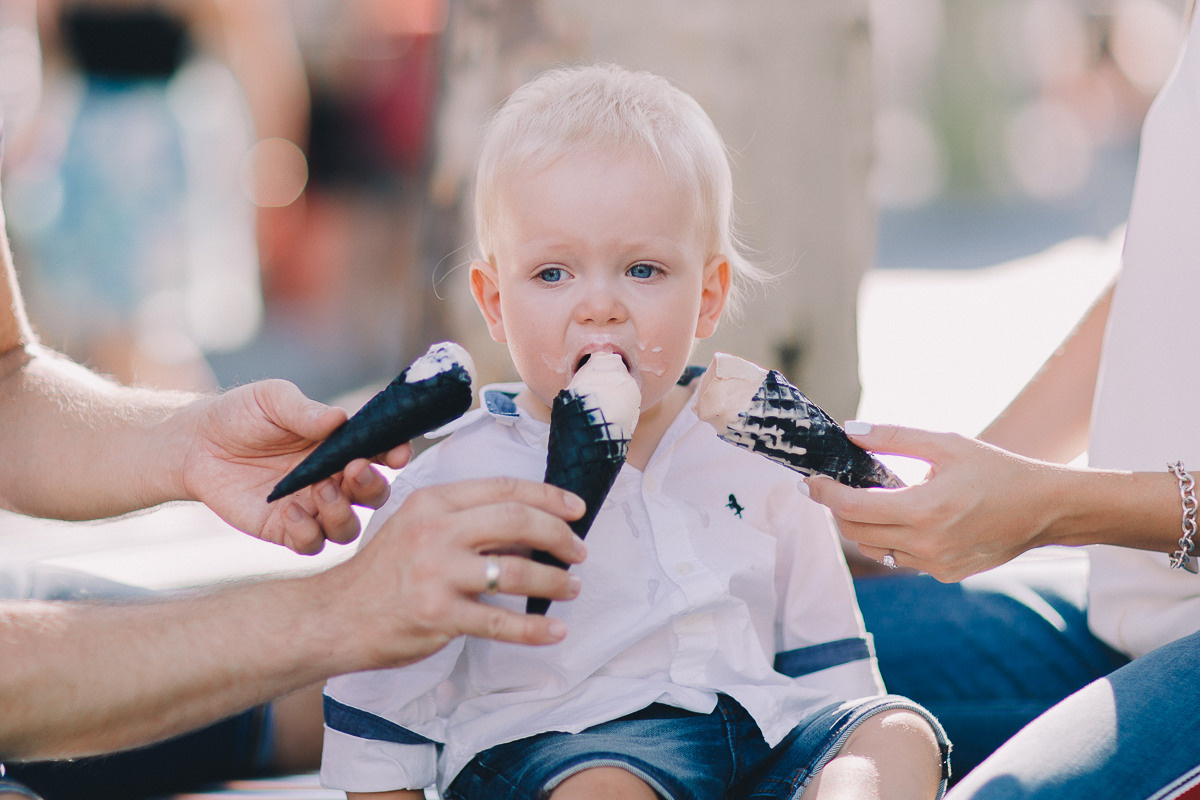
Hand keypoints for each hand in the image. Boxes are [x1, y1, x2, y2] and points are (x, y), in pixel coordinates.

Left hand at [180, 380, 410, 553]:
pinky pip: (311, 544)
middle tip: (352, 470)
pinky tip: (289, 509)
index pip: (383, 454)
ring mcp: (312, 507)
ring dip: (342, 513)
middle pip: (375, 495)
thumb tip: (339, 418)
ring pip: (348, 527)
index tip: (395, 453)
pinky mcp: (284, 529)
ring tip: (319, 490)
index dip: (396, 454)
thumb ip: (305, 410)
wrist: (196, 443)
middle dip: (372, 486)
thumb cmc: (242, 415)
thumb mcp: (273, 400)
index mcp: (342, 445)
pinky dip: (307, 532)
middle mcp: (335, 479)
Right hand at [327, 477, 587, 667]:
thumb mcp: (414, 525)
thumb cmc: (383, 572)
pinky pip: (500, 621)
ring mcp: (436, 573)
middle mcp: (435, 531)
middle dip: (559, 536)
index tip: (576, 508)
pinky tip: (554, 631)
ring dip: (554, 581)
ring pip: (516, 571)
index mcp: (433, 502)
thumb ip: (462, 519)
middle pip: (517, 521)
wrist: (335, 616)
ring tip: (571, 587)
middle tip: (578, 551)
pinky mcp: (438, 615)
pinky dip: (534, 628)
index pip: (504, 488)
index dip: (548, 497)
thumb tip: (527, 522)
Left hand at [805, 423, 1060, 581]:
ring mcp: (936, 564)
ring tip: (866, 500)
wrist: (1046, 509)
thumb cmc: (997, 470)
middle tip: (833, 487)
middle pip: (857, 533)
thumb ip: (894, 436)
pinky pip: (902, 558)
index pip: (853, 508)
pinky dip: (892, 539)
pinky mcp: (945, 574)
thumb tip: (851, 429)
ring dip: (863, 527)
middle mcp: (927, 544)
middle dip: (839, 510)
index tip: (809, 481)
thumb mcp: (946, 444)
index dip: (825, 494)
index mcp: (925, 510)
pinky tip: (903, 518)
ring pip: (877, 550)